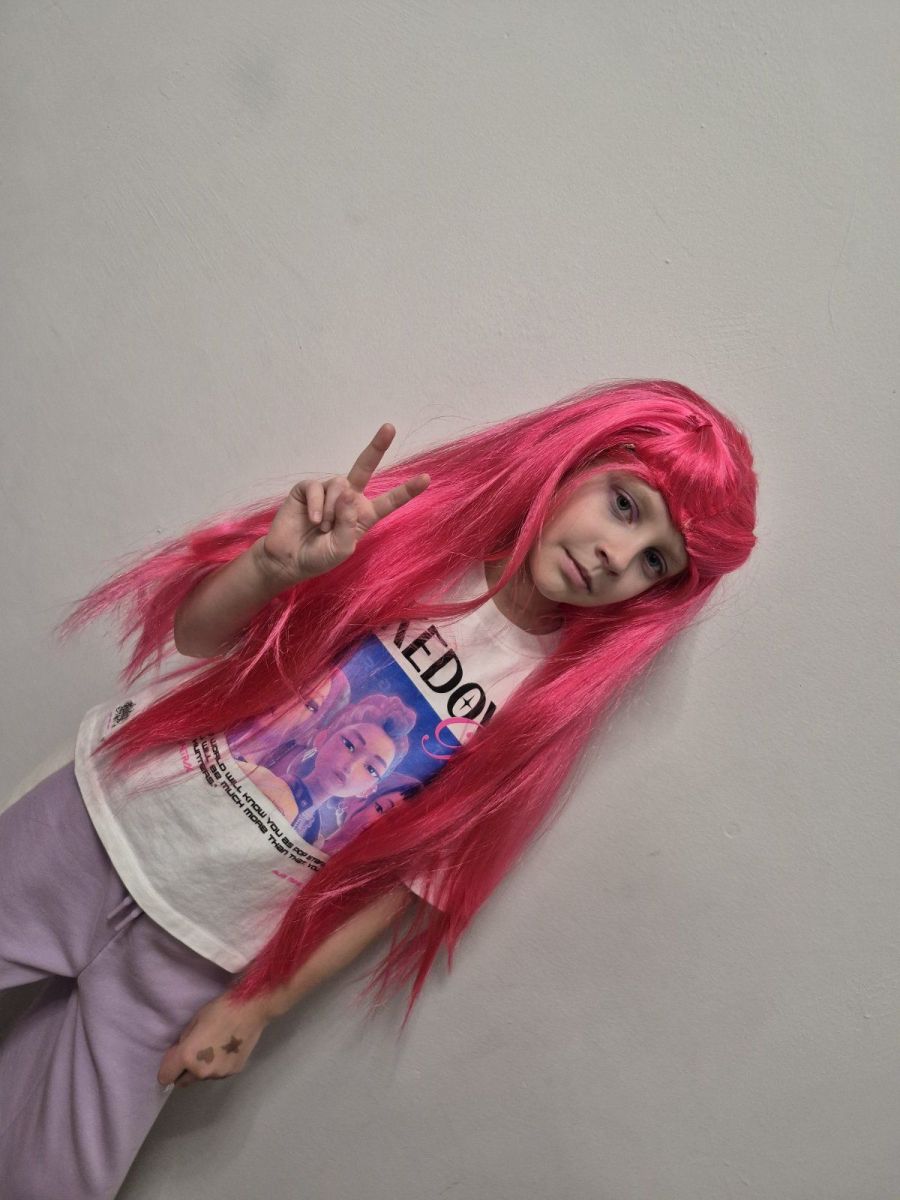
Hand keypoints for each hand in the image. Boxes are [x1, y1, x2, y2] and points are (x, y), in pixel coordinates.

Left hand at [157, 992, 272, 1088]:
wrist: (250, 1010)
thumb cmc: (219, 1010)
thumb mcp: (194, 1022)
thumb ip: (183, 1042)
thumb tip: (179, 1054)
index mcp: (188, 1057)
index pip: (165, 1077)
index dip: (167, 1068)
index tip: (173, 1058)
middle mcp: (202, 1072)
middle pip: (183, 1081)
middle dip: (183, 1071)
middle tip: (194, 1052)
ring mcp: (219, 1074)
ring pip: (202, 1077)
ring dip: (202, 1069)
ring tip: (214, 1048)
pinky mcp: (233, 1072)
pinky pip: (218, 1073)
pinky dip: (217, 1065)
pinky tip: (226, 1049)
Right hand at [257, 422, 429, 586]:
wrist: (288, 559)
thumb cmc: (318, 557)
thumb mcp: (341, 548)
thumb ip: (349, 523)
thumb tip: (348, 491)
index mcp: (364, 514)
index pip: (389, 501)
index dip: (407, 490)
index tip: (427, 478)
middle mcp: (349, 498)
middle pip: (365, 467)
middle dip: (377, 446)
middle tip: (389, 427)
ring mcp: (328, 491)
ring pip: (339, 485)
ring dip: (331, 510)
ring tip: (321, 526)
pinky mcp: (307, 489)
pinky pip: (317, 488)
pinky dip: (316, 505)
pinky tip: (312, 520)